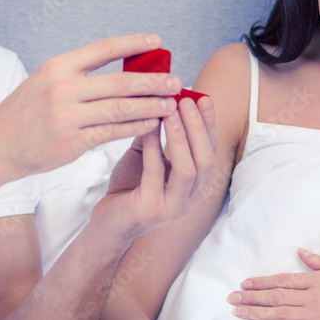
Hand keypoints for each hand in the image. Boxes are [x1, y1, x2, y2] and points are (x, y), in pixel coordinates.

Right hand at [0, 34, 180, 180]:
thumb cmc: (24, 114)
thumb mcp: (44, 82)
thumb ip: (78, 76)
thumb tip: (120, 70)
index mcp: (58, 67)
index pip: (104, 49)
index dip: (133, 43)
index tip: (157, 41)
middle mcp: (62, 88)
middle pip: (120, 81)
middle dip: (153, 81)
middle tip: (176, 81)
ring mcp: (67, 116)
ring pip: (121, 108)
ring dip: (151, 106)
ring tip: (171, 104)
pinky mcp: (71, 143)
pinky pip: (112, 133)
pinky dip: (136, 127)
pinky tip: (152, 124)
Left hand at [91, 95, 216, 242]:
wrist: (109, 221)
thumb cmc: (130, 185)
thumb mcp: (147, 155)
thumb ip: (157, 133)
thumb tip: (161, 99)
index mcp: (197, 184)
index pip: (211, 150)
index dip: (209, 124)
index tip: (203, 98)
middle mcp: (192, 198)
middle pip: (206, 159)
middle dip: (198, 127)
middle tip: (186, 100)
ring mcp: (174, 207)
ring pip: (187, 169)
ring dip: (180, 137)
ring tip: (170, 111)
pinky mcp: (152, 211)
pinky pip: (156, 175)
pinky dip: (154, 149)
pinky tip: (149, 129)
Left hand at [228, 249, 319, 319]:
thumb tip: (301, 252)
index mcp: (319, 281)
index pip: (283, 281)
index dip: (262, 283)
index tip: (245, 284)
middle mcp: (316, 300)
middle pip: (277, 299)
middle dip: (252, 299)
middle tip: (232, 299)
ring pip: (282, 316)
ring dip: (258, 315)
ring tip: (239, 313)